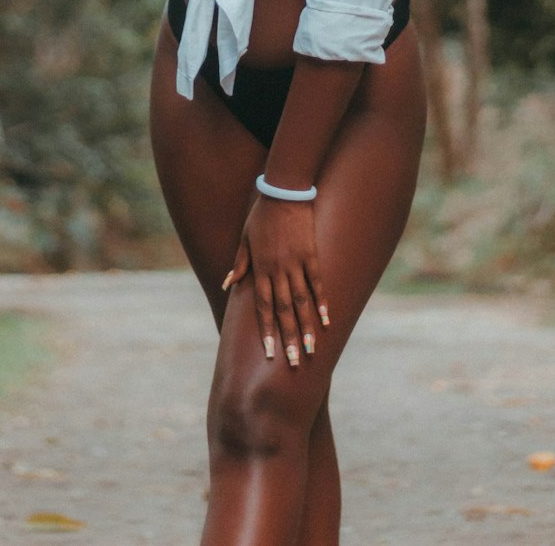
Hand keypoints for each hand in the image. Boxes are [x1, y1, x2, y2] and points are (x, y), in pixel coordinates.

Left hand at [224, 196, 328, 367]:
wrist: (284, 191)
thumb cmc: (261, 216)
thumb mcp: (245, 238)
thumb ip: (239, 263)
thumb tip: (228, 284)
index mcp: (260, 268)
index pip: (262, 306)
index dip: (266, 330)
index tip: (269, 353)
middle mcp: (278, 270)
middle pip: (283, 310)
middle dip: (287, 338)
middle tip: (295, 362)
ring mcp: (296, 263)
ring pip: (301, 301)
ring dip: (306, 326)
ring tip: (311, 349)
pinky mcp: (312, 255)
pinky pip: (317, 283)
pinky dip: (322, 302)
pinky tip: (327, 320)